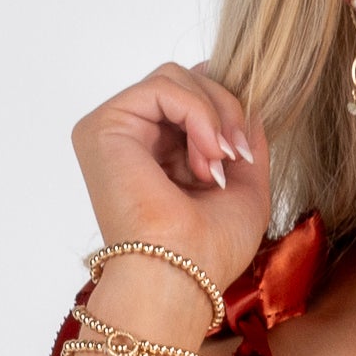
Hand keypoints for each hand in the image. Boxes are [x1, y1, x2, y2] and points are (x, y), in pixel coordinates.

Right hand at [70, 60, 269, 306]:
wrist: (183, 279)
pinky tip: (206, 156)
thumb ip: (244, 137)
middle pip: (185, 80)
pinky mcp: (104, 126)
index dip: (224, 111)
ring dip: (213, 116)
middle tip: (235, 158)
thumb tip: (251, 98)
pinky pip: (163, 85)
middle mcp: (130, 140)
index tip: (243, 155)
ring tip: (217, 166)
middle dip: (223, 111)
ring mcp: (114, 131)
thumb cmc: (209, 252)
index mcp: (154, 154)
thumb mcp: (246, 185)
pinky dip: (198, 113)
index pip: (190, 99)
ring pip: (176, 77)